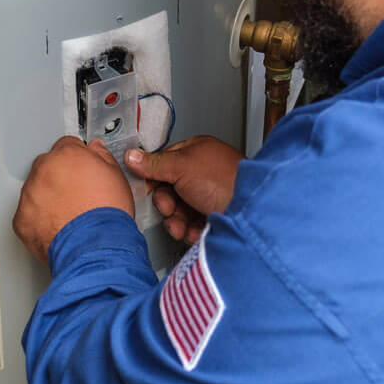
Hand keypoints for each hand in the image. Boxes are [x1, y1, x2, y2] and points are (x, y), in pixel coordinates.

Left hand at [14, 137, 134, 262]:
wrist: (95, 249)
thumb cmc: (107, 217)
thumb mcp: (117, 178)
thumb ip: (103, 157)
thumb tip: (96, 150)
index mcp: (67, 156)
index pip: (67, 146)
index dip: (76, 160)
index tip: (80, 170)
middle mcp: (43, 171)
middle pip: (48, 166)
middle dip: (59, 178)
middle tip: (76, 195)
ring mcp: (29, 195)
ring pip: (35, 190)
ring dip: (47, 198)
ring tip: (68, 215)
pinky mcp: (21, 219)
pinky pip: (27, 214)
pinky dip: (38, 220)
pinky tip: (57, 227)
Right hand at [122, 135, 242, 243]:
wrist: (250, 211)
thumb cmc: (225, 180)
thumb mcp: (182, 166)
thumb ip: (155, 163)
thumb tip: (132, 156)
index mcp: (196, 152)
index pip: (164, 162)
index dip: (154, 178)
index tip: (147, 190)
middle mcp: (203, 172)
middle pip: (170, 189)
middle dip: (167, 204)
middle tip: (170, 209)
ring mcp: (209, 194)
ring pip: (180, 209)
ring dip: (176, 221)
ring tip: (181, 227)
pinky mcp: (214, 215)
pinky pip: (192, 223)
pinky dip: (189, 230)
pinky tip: (193, 232)